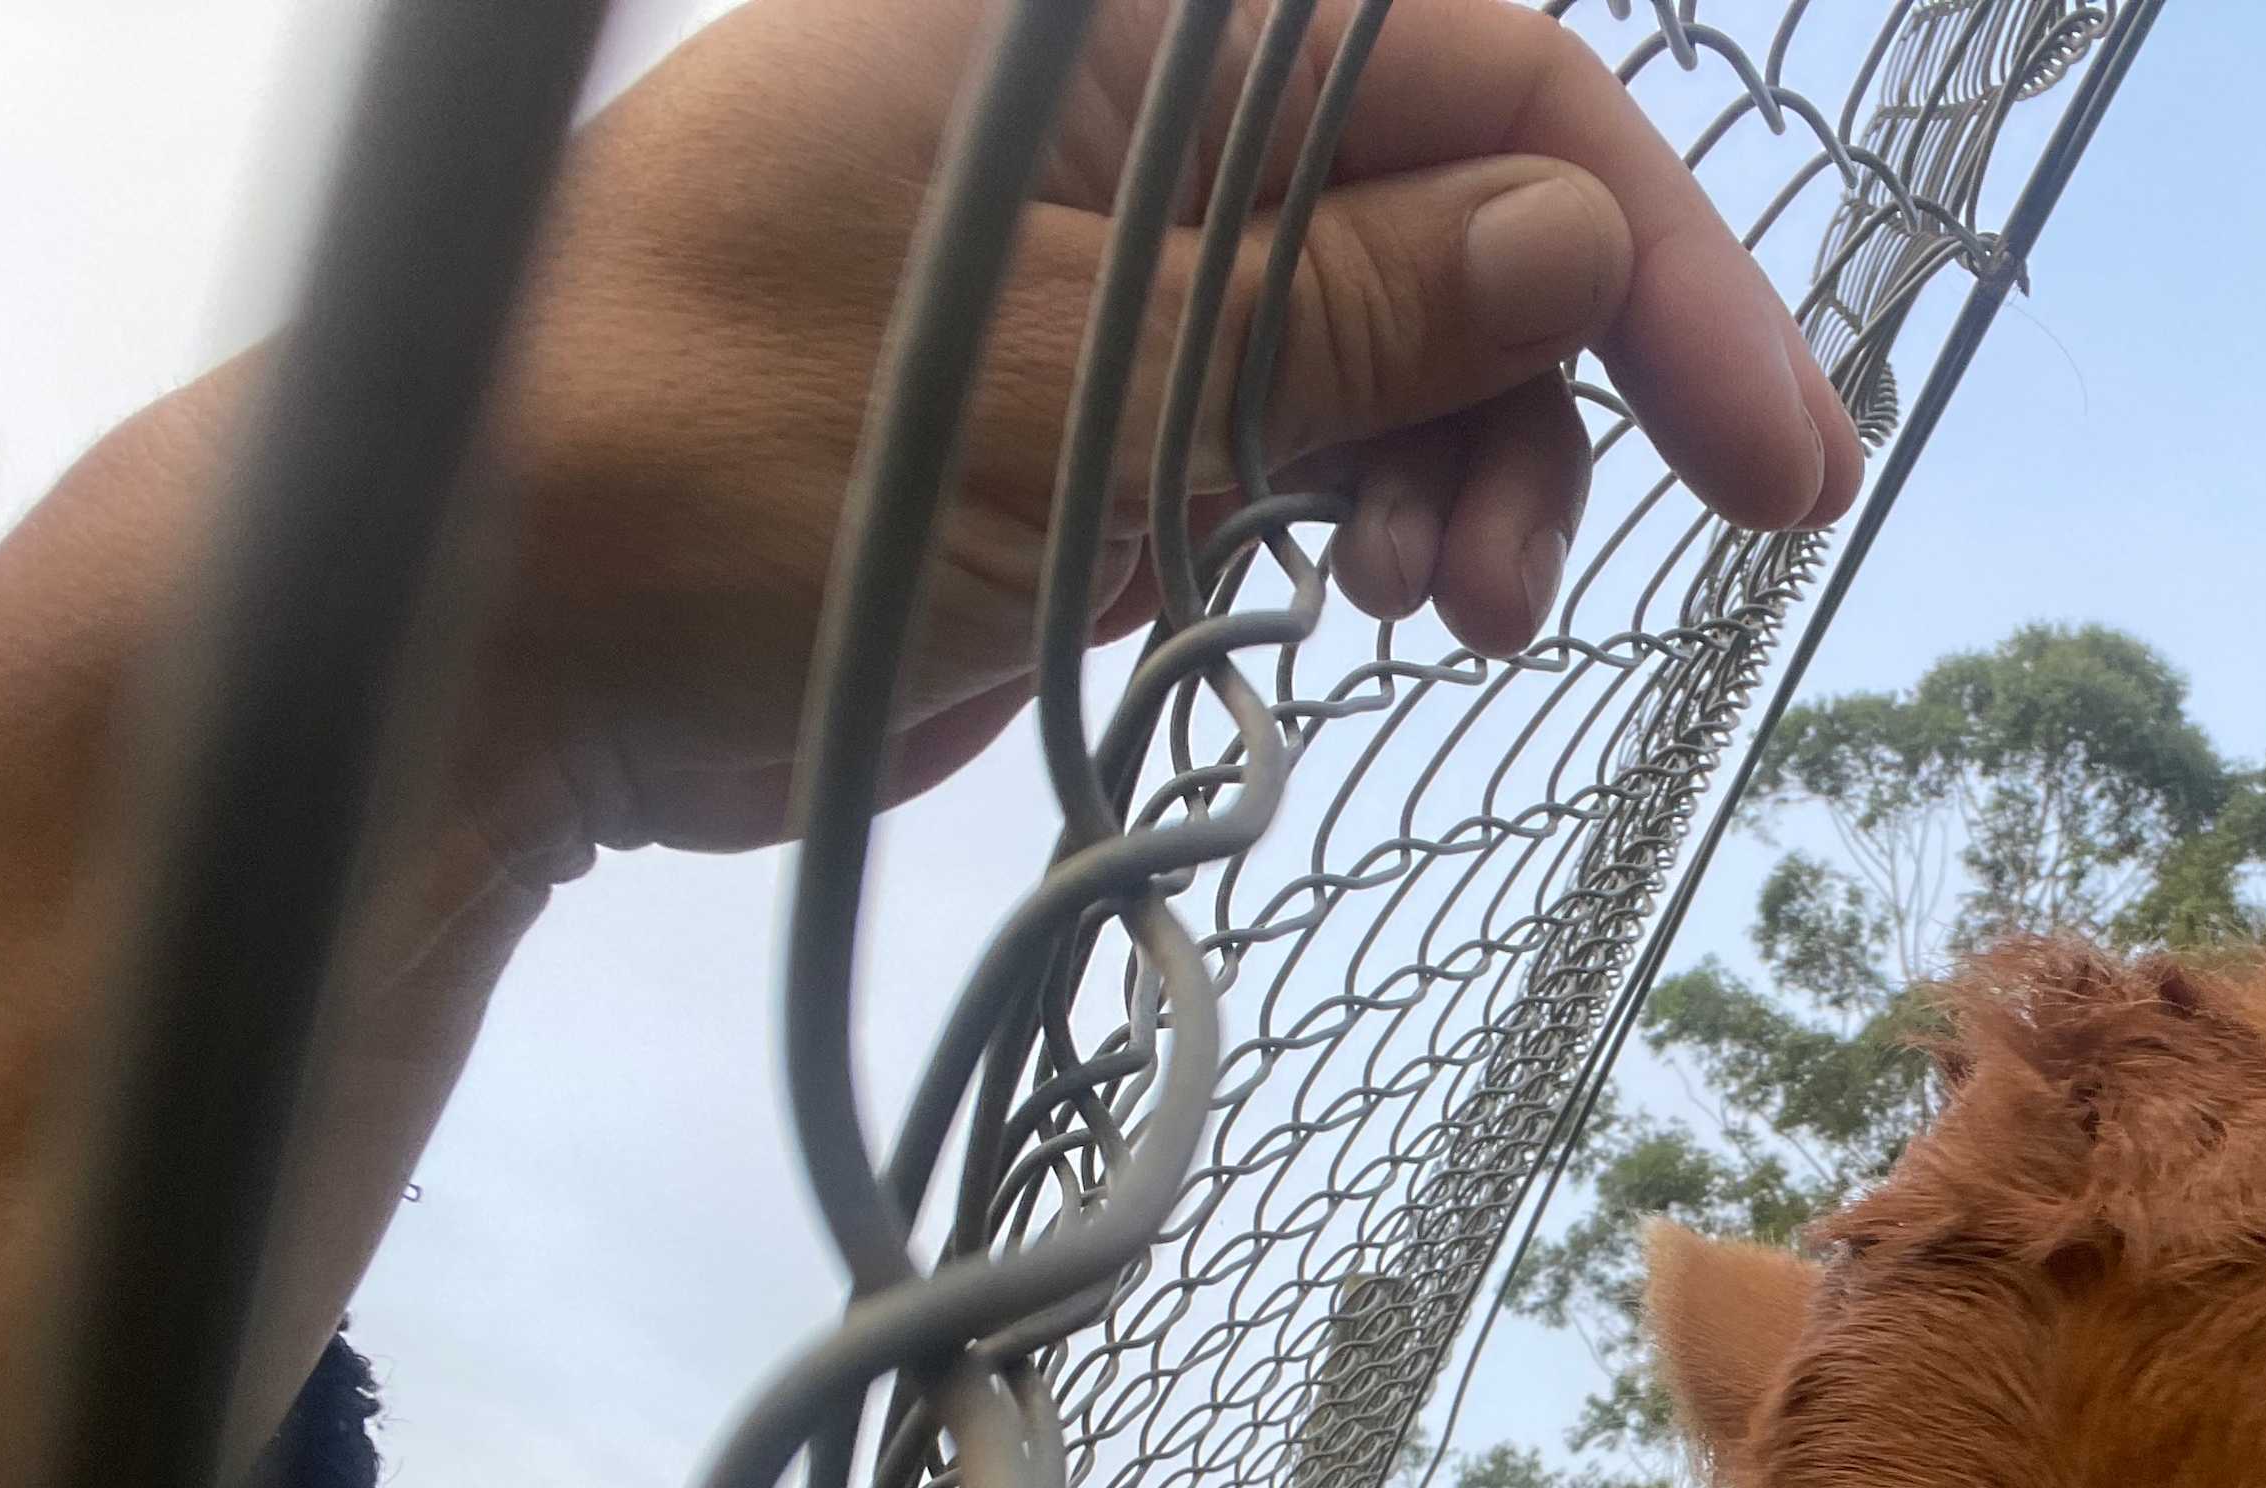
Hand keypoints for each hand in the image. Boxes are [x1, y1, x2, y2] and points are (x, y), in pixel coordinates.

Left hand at [472, 0, 1864, 863]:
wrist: (492, 647)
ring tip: (1440, 623)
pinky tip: (1382, 618)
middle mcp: (1135, 119)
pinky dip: (1381, 524)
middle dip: (1564, 390)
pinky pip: (1315, 438)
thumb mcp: (1064, 389)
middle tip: (1614, 583)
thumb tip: (1578, 239)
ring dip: (1474, 482)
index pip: (1470, 75)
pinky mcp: (1105, 414)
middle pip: (1462, 207)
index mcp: (1110, 28)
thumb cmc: (717, 462)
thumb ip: (1333, 310)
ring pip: (1406, 342)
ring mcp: (1124, 269)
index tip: (1773, 452)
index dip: (1649, 252)